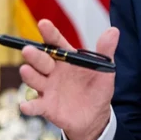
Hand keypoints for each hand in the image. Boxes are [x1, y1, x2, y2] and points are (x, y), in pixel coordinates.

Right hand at [19, 19, 118, 139]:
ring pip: (35, 79)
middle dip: (35, 55)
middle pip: (41, 60)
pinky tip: (26, 106)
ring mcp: (47, 88)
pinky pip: (35, 106)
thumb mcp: (104, 69)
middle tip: (29, 49)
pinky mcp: (46, 106)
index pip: (56, 43)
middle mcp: (53, 71)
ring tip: (27, 70)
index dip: (50, 33)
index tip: (43, 23)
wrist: (95, 116)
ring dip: (30, 75)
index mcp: (67, 59)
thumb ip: (106, 50)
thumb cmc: (97, 88)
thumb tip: (114, 31)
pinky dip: (29, 106)